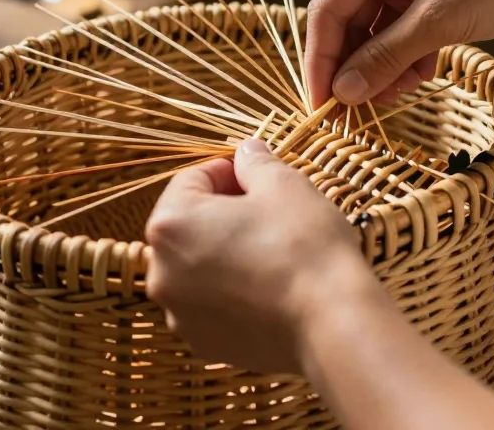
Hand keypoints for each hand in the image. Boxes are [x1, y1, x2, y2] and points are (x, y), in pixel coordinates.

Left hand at [144, 139, 376, 374]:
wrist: (331, 323)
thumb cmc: (304, 246)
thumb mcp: (284, 185)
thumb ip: (255, 163)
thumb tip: (247, 151)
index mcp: (171, 224)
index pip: (191, 180)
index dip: (227, 172)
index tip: (256, 176)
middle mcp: (162, 271)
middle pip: (188, 224)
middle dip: (222, 212)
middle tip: (265, 210)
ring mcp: (179, 313)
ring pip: (197, 266)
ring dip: (224, 251)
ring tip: (268, 250)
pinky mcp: (202, 342)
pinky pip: (209, 304)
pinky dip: (230, 290)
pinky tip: (266, 286)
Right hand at [306, 0, 493, 106]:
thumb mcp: (437, 22)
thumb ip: (385, 58)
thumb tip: (342, 93)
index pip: (328, 7)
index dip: (320, 58)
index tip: (320, 102)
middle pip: (350, 22)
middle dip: (355, 67)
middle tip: (354, 110)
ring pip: (377, 34)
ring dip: (383, 68)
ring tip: (396, 93)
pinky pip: (402, 35)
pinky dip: (406, 60)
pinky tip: (419, 78)